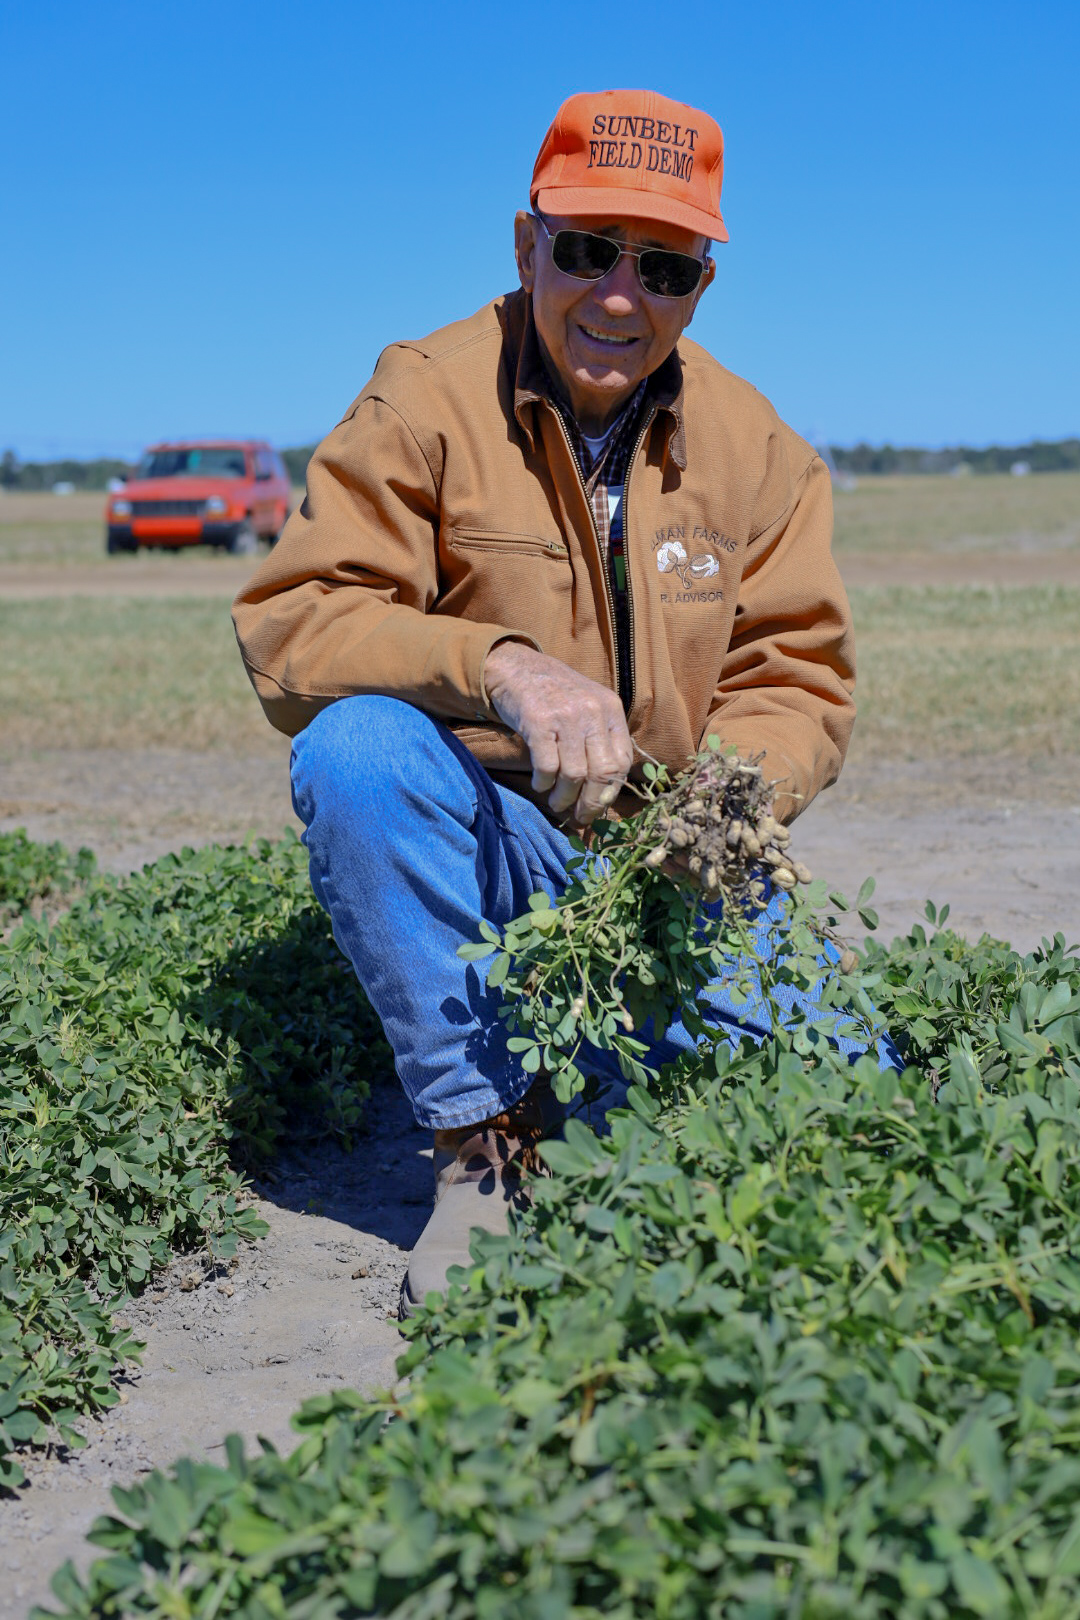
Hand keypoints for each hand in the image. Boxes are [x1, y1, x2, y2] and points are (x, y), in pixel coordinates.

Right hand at [483, 642, 633, 824]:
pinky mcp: (538, 722)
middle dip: (591, 803)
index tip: (599, 805)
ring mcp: (566, 716)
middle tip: (580, 816)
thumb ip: (601, 737)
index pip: (622, 761)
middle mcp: (592, 712)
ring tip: (557, 804)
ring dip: (564, 797)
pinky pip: (547, 767)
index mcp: (610, 708)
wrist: (516, 667)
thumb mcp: (588, 705)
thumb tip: (604, 790)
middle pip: (602, 772)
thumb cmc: (554, 693)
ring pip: (574, 775)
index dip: (611, 790)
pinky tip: (540, 785)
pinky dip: (543, 783)